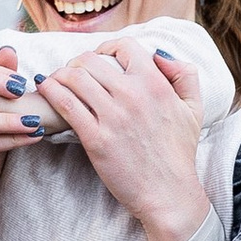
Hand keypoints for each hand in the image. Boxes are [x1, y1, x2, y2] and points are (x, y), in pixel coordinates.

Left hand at [35, 35, 213, 240]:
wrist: (169, 194)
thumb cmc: (179, 153)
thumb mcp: (194, 109)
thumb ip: (184, 74)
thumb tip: (159, 54)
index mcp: (155, 84)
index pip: (125, 46)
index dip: (108, 47)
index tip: (100, 57)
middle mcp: (133, 95)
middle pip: (91, 60)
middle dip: (78, 62)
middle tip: (74, 73)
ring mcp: (112, 117)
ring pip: (74, 77)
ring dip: (61, 75)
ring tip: (57, 81)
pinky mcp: (95, 139)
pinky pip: (65, 104)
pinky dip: (51, 91)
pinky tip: (46, 89)